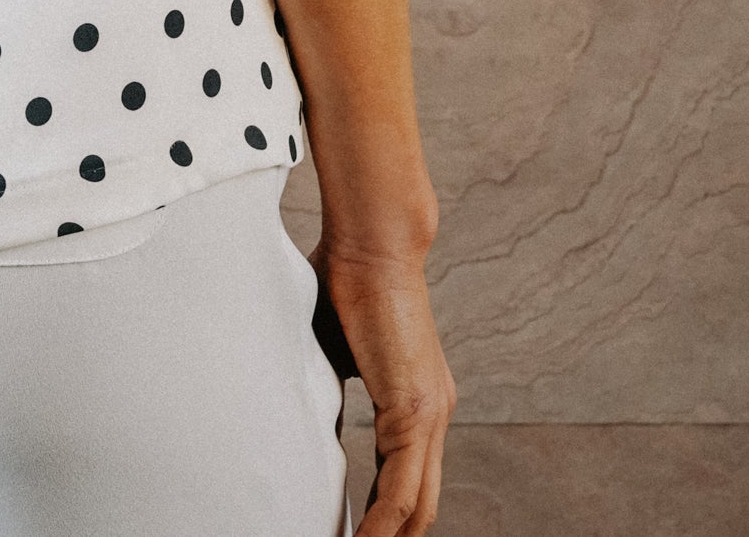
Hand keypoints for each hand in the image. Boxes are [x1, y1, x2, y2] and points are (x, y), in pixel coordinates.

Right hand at [308, 233, 455, 534]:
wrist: (371, 240)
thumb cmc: (346, 280)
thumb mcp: (336, 354)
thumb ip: (335, 392)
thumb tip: (313, 420)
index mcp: (419, 401)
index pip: (408, 480)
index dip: (384, 518)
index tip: (356, 534)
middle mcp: (435, 414)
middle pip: (420, 507)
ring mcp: (431, 415)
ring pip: (416, 507)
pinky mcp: (415, 410)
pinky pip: (400, 490)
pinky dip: (382, 527)